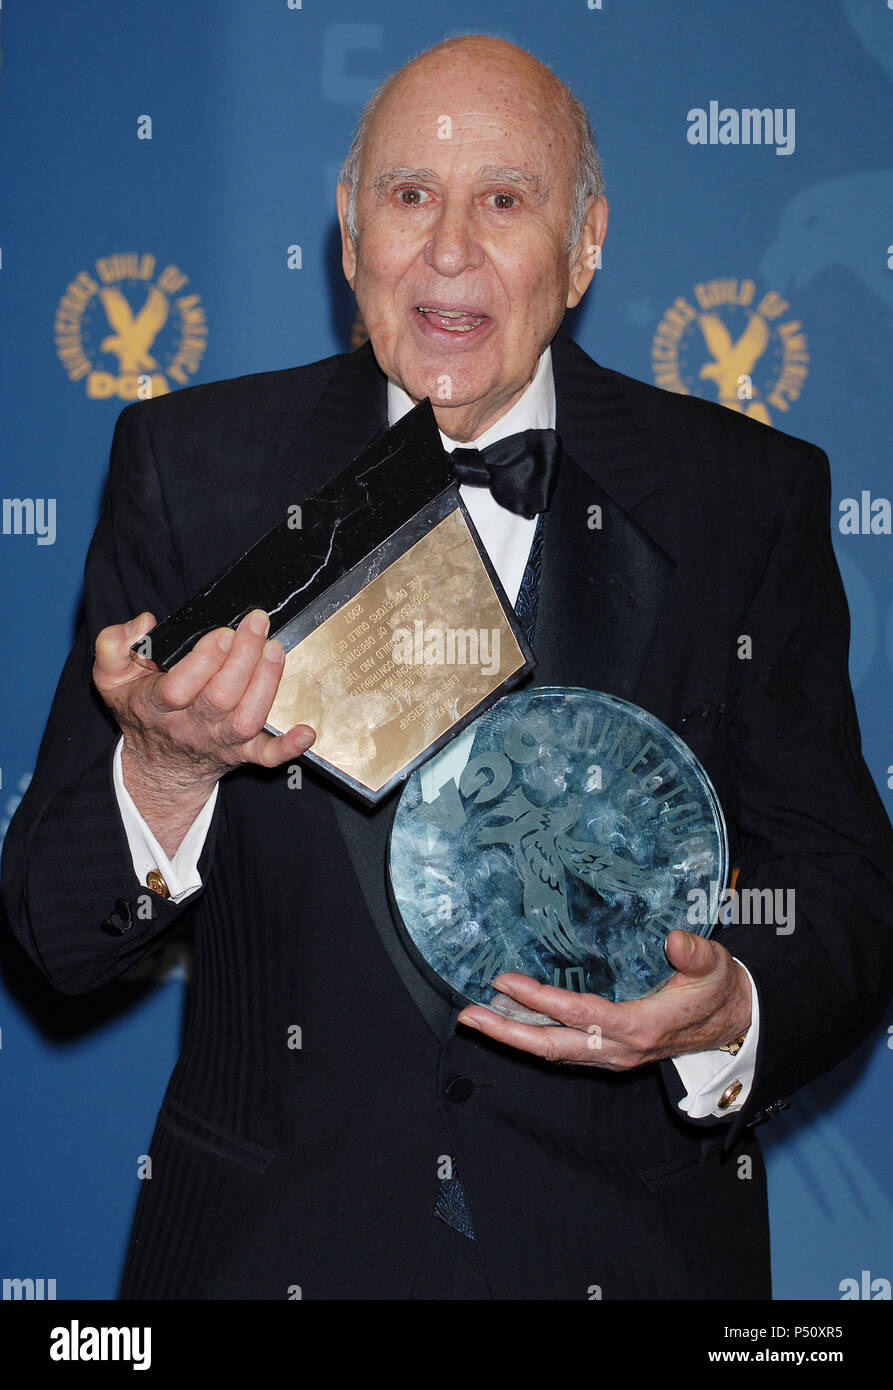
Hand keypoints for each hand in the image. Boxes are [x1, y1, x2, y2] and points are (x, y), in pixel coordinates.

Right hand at [93, 609, 314, 848]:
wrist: (159, 763)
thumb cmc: (141, 707)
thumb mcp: (111, 676)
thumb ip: (113, 644)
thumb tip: (145, 623)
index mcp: (157, 705)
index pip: (179, 687)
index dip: (204, 661)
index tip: (223, 632)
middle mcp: (191, 726)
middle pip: (220, 698)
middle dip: (243, 659)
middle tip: (257, 625)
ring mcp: (220, 742)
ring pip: (247, 719)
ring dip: (266, 685)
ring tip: (276, 650)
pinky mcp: (243, 753)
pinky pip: (267, 757)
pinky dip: (288, 747)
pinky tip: (307, 731)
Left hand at [455, 930, 751, 1069]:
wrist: (732, 1022)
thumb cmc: (718, 989)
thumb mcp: (716, 966)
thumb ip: (697, 954)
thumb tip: (676, 940)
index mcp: (641, 1027)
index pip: (580, 1016)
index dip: (542, 1001)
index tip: (506, 981)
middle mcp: (619, 1049)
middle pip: (553, 1047)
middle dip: (507, 1033)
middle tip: (469, 1016)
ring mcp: (611, 1055)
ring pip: (553, 1052)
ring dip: (513, 1037)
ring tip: (476, 1017)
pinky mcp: (606, 1052)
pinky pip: (562, 1050)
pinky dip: (531, 1037)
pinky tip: (509, 1019)